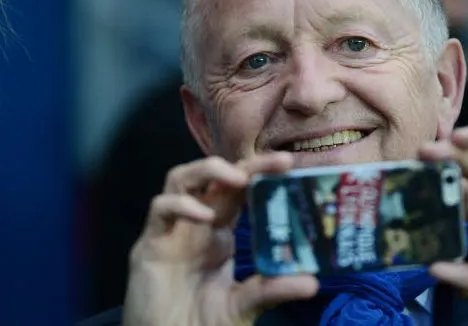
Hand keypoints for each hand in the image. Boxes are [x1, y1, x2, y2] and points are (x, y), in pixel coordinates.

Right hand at [122, 153, 317, 325]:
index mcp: (221, 232)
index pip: (241, 190)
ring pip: (181, 178)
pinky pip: (160, 210)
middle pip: (216, 177)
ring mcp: (172, 230)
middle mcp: (197, 223)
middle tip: (277, 162)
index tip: (289, 163)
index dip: (261, 172)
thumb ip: (272, 290)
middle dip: (247, 164)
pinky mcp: (150, 244)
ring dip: (209, 170)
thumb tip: (313, 282)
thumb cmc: (201, 323)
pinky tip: (204, 216)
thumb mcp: (245, 304)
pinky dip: (181, 205)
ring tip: (237, 178)